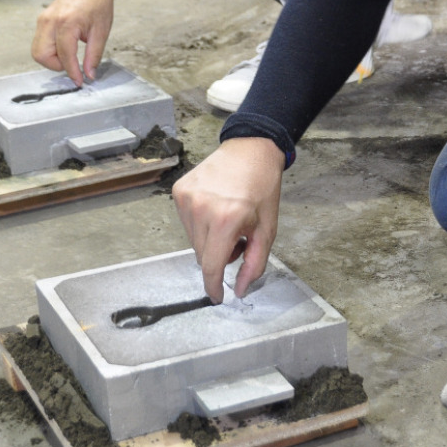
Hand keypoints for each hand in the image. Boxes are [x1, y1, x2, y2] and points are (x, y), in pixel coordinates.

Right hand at [31, 0, 114, 84]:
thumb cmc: (98, 3)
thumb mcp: (102, 31)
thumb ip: (94, 55)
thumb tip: (90, 74)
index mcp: (67, 22)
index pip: (64, 55)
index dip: (72, 72)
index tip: (79, 81)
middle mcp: (50, 21)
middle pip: (41, 55)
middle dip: (56, 66)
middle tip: (73, 65)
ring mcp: (43, 19)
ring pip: (37, 51)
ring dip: (52, 59)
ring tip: (70, 55)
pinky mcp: (41, 20)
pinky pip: (39, 42)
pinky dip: (50, 50)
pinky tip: (66, 46)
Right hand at [172, 136, 285, 301]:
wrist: (250, 150)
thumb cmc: (262, 188)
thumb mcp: (267, 230)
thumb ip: (254, 264)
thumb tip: (240, 290)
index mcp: (226, 219)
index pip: (211, 266)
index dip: (213, 287)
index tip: (217, 297)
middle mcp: (201, 209)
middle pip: (202, 256)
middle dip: (219, 257)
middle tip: (238, 241)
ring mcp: (187, 199)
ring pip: (193, 241)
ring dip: (209, 241)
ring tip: (228, 223)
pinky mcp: (179, 191)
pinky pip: (187, 223)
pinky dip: (201, 225)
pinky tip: (216, 209)